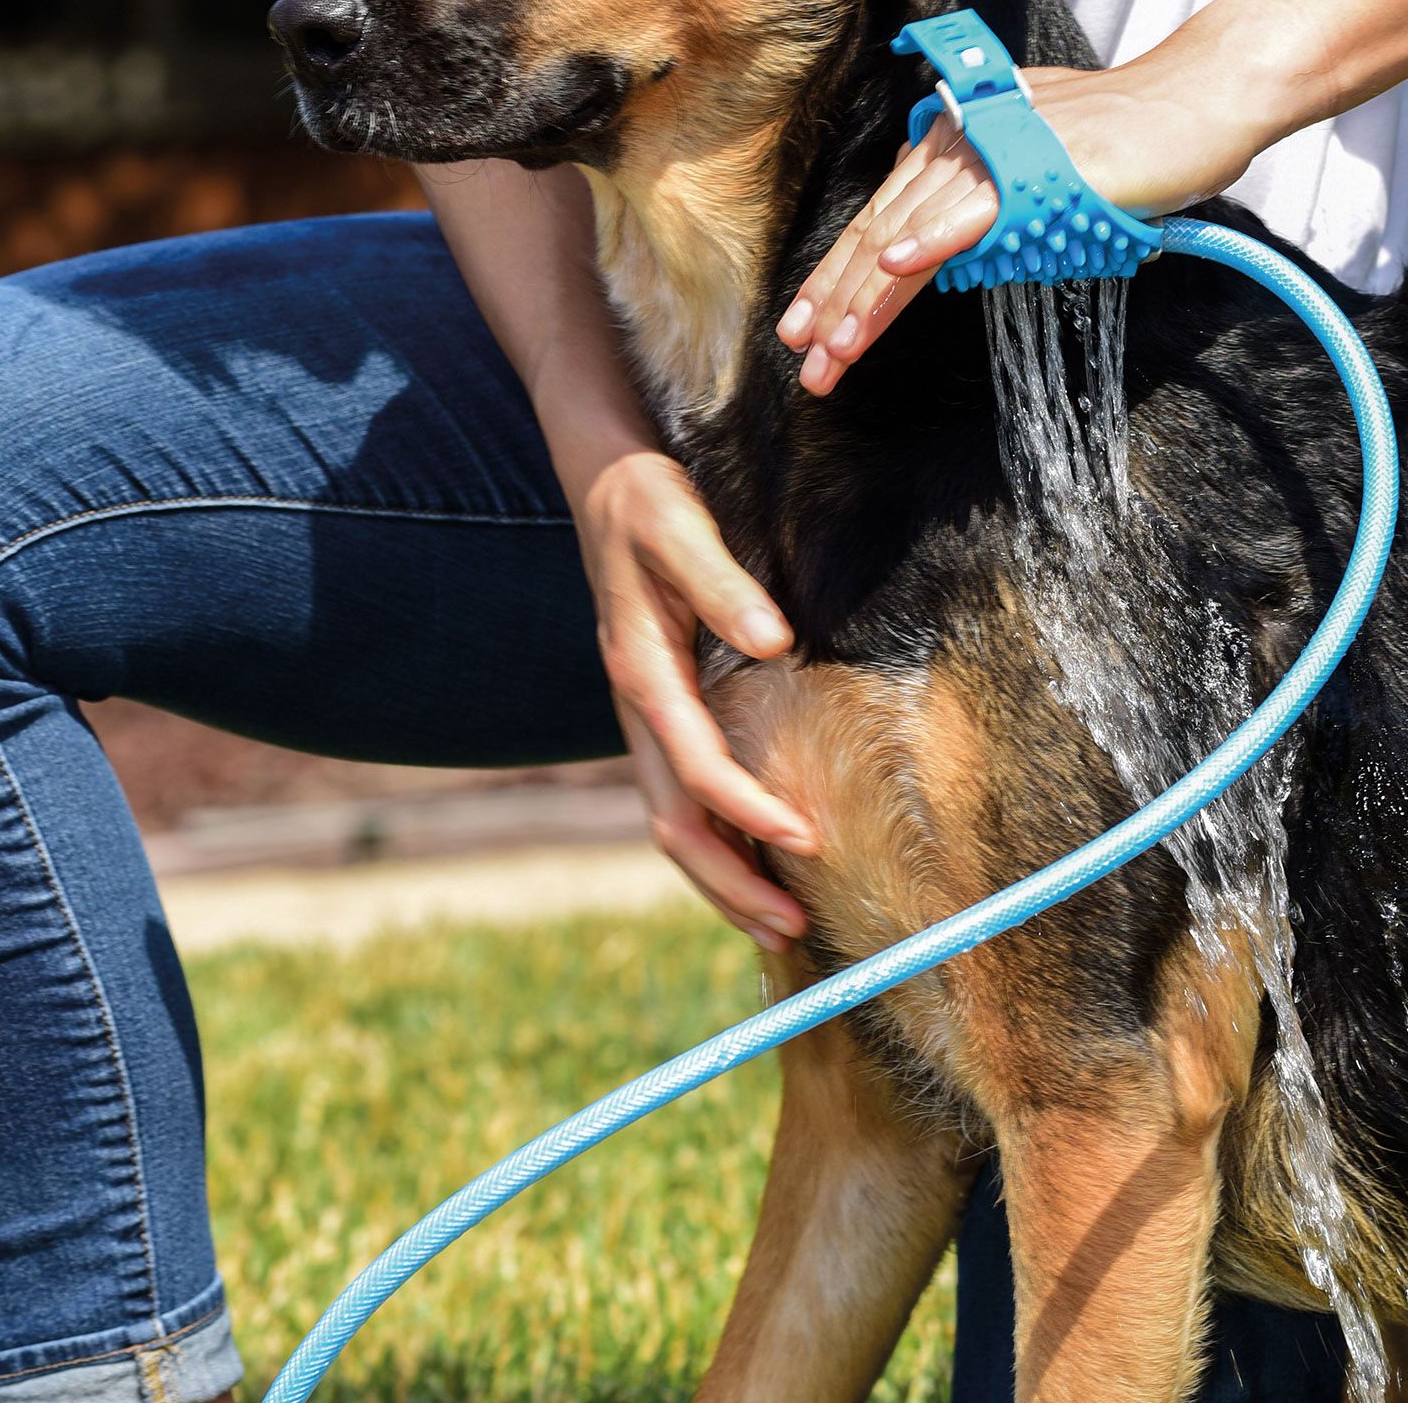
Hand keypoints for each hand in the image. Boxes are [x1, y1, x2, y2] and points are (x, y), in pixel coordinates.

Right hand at [567, 444, 816, 951]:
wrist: (602, 476)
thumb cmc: (644, 498)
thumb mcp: (680, 526)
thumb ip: (723, 584)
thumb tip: (774, 642)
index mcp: (641, 670)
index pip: (695, 768)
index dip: (747, 811)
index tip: (805, 841)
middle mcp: (637, 704)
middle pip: (672, 822)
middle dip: (729, 884)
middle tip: (794, 930)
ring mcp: (645, 710)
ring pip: (672, 817)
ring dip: (722, 875)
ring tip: (779, 921)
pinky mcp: (659, 704)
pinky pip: (681, 789)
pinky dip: (717, 835)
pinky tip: (756, 854)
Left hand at [776, 51, 1268, 395]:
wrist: (1194, 103)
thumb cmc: (1127, 142)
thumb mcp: (1036, 170)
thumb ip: (985, 200)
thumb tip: (949, 244)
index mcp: (951, 146)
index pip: (879, 225)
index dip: (837, 283)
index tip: (808, 334)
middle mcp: (956, 146)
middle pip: (879, 237)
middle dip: (835, 305)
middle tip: (807, 363)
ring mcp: (991, 157)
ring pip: (912, 237)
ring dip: (867, 299)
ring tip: (834, 352)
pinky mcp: (1031, 171)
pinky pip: (969, 213)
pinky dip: (928, 242)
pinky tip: (893, 271)